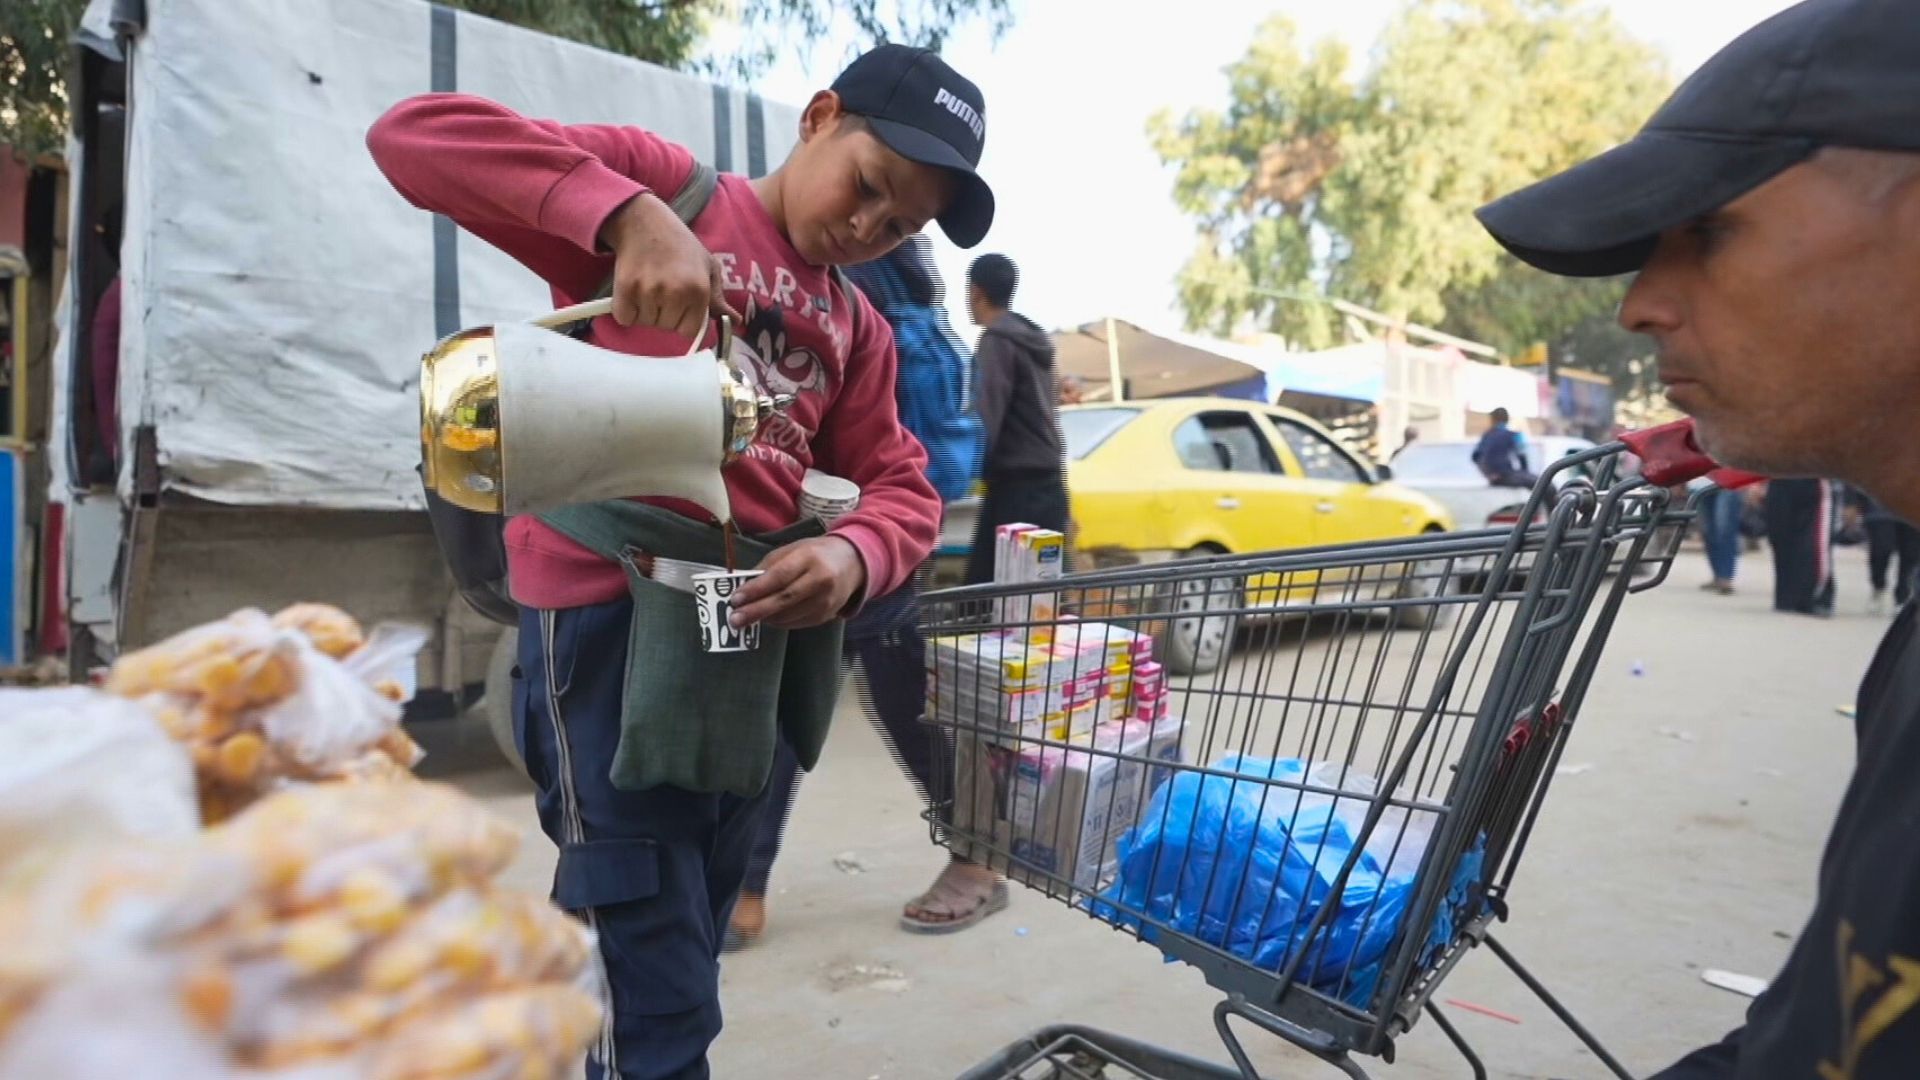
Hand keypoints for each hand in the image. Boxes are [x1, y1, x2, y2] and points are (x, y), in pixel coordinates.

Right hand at [598, 192, 739, 340]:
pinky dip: (627, 309)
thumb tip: (736, 322)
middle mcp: (675, 293)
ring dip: (646, 311)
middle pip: (667, 327)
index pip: (689, 331)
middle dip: (665, 314)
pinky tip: (634, 290)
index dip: (684, 321)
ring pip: (646, 323)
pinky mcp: (625, 289)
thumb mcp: (707, 267)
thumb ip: (718, 299)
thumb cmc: (680, 245)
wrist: (644, 222)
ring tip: (650, 284)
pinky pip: (625, 317)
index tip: (680, 305)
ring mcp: (648, 291)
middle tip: (663, 288)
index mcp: (699, 290)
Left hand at [729, 537, 866, 630]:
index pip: (780, 576)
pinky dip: (778, 622)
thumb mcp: (792, 550)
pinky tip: (767, 618)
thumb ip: (768, 567)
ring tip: (746, 619)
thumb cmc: (815, 554)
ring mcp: (826, 601)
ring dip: (765, 618)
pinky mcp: (826, 615)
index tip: (736, 599)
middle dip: (756, 611)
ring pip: (790, 615)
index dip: (757, 589)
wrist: (852, 564)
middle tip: (735, 620)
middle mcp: (821, 580)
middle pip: (785, 599)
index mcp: (810, 557)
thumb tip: (743, 586)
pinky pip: (797, 623)